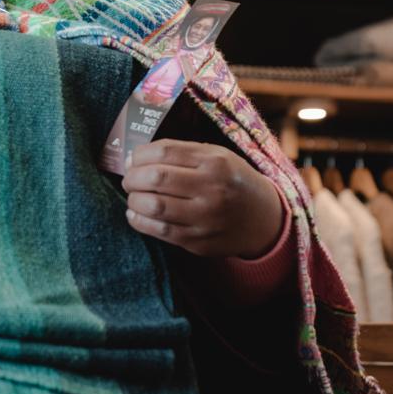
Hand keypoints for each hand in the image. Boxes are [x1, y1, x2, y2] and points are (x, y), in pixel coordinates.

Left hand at [121, 139, 283, 258]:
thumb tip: (136, 157)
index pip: (163, 152)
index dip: (140, 155)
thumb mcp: (218, 156)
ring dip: (134, 199)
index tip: (133, 159)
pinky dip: (139, 220)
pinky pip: (159, 231)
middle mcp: (211, 189)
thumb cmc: (232, 181)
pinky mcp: (198, 241)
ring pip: (154, 206)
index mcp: (214, 162)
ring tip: (133, 196)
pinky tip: (136, 213)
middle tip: (129, 179)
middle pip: (155, 178)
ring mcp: (205, 218)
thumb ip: (181, 152)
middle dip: (132, 177)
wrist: (263, 219)